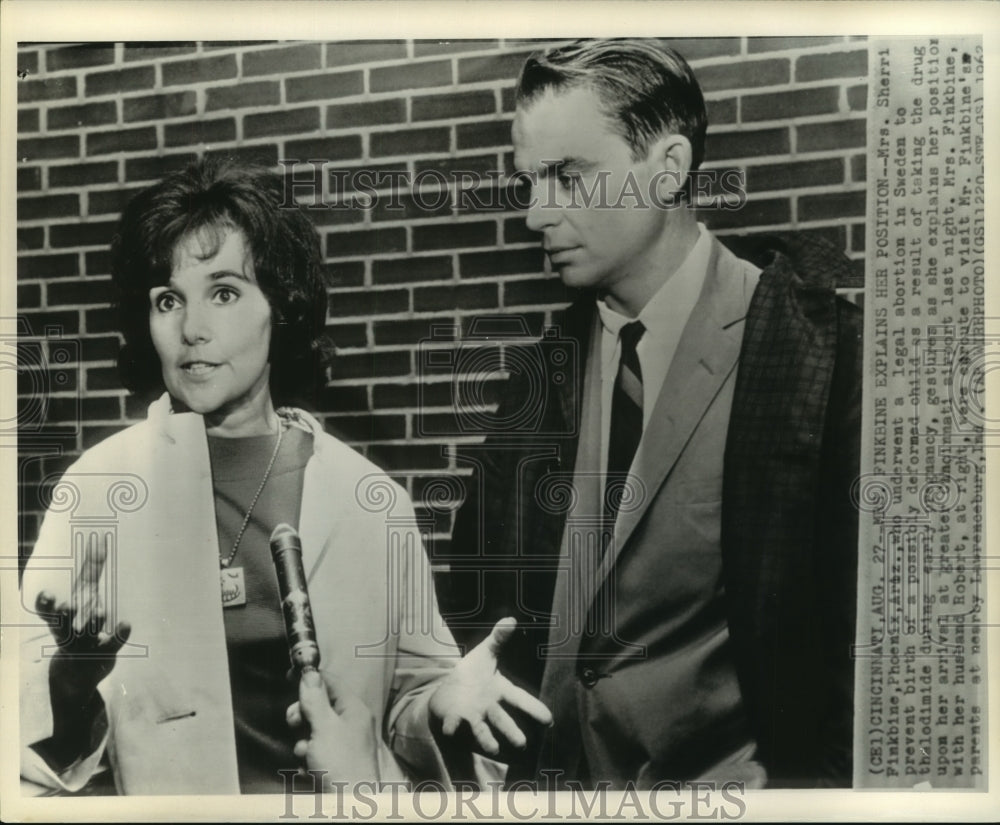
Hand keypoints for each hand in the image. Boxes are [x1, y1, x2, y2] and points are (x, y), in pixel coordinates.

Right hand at [33, 533, 129, 766]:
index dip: (47, 604)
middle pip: (68, 621)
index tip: (47, 595)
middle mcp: (70, 632)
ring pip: (89, 630)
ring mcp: (87, 644)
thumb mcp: (82, 601)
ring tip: (99, 612)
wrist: (75, 676)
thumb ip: (90, 573)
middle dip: (68, 613)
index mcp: (59, 619)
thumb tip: (100, 542)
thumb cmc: (80, 628)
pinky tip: (127, 623)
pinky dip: (120, 633)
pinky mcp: (105, 653)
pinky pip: (113, 642)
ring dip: (93, 620)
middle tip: (68, 607)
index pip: (50, 609)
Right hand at [287, 668, 379, 785]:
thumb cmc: (342, 765)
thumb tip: (309, 673)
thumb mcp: (324, 726)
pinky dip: (309, 761)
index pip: (330, 681)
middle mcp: (351, 724)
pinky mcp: (336, 764)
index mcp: (353, 709)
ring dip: (303, 743)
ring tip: (307, 755)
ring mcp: (344, 745)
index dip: (310, 677)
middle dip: (302, 717)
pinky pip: (315, 753)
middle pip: (319, 707)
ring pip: (313, 732)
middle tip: (295, 724)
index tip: (289, 675)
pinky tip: (311, 771)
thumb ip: (315, 699)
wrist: (349, 808)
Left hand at [429, 617, 551, 759]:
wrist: (449, 688)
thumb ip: (499, 638)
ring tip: (493, 749)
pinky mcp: (456, 717)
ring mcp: (473, 714)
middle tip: (523, 744)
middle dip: (512, 732)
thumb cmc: (473, 672)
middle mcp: (489, 706)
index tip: (550, 720)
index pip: (520, 699)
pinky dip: (453, 727)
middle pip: (503, 720)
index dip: (535, 709)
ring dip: (487, 739)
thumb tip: (511, 619)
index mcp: (499, 690)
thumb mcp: (486, 652)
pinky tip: (451, 730)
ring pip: (483, 729)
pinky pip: (455, 723)